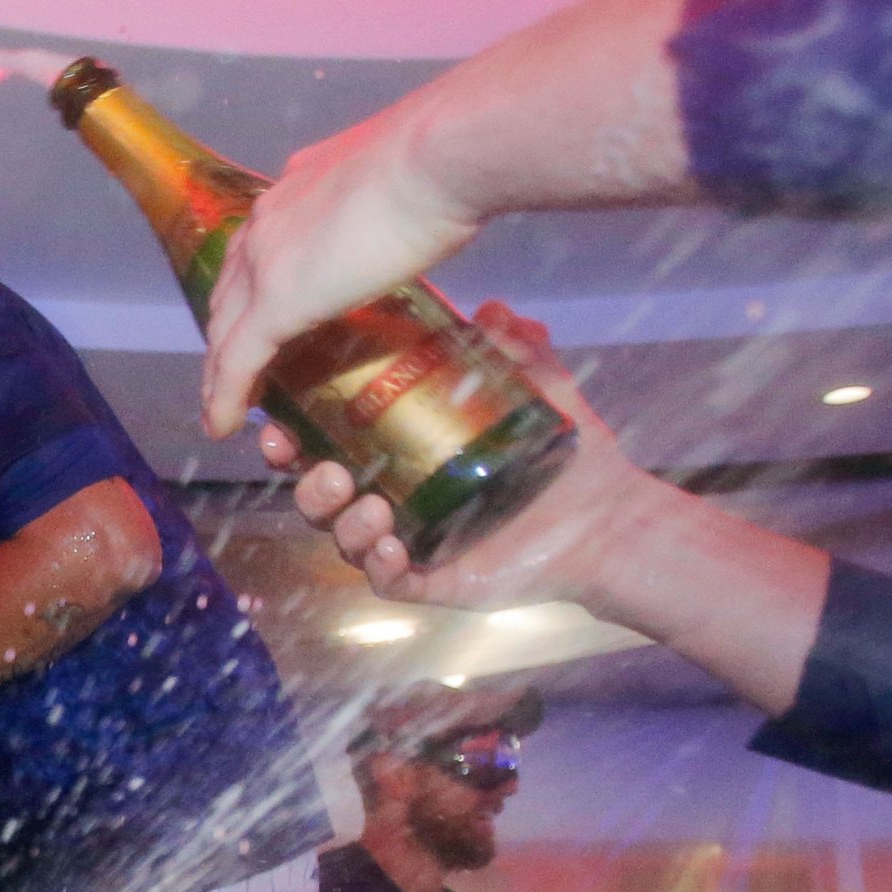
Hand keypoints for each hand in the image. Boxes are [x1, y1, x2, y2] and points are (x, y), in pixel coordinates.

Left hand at [200, 104, 481, 438]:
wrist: (437, 155)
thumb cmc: (438, 162)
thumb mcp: (396, 180)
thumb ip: (382, 203)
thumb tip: (405, 218)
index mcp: (293, 191)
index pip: (255, 249)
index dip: (248, 289)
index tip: (253, 319)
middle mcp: (267, 222)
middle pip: (229, 293)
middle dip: (225, 335)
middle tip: (231, 375)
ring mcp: (265, 263)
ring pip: (224, 330)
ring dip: (218, 373)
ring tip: (223, 408)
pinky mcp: (276, 302)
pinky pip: (237, 361)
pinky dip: (225, 397)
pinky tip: (223, 426)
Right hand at [262, 302, 662, 612]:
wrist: (610, 518)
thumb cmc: (568, 455)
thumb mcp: (539, 387)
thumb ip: (514, 348)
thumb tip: (493, 310)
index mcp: (402, 453)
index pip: (331, 443)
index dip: (297, 436)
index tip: (282, 422)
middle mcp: (395, 498)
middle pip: (321, 497)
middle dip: (308, 485)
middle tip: (326, 469)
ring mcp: (410, 542)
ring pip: (344, 540)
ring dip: (342, 524)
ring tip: (367, 505)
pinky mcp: (431, 580)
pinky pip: (387, 582)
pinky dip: (379, 566)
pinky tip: (389, 545)